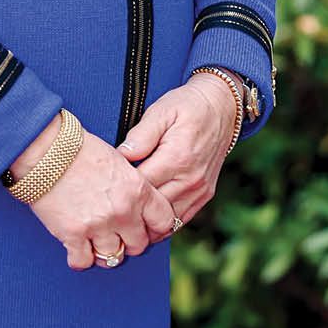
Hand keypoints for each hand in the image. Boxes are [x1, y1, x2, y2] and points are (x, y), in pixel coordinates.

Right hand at [12, 115, 179, 270]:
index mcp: (137, 189)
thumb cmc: (79, 149)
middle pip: (138, 245)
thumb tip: (138, 205)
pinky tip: (75, 247)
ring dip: (104, 252)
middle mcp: (122, 211)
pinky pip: (83, 261)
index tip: (144, 227)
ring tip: (94, 241)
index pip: (164, 221)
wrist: (46, 149)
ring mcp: (98, 225)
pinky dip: (79, 257)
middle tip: (116, 234)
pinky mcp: (73, 234)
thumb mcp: (117, 160)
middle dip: (128, 241)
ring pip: (113, 257)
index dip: (154, 227)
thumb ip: (132, 186)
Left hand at [115, 75, 239, 226]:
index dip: (120, 188)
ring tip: (124, 217)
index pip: (140, 186)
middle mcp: (190, 179)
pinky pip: (181, 219)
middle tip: (108, 205)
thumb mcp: (161, 111)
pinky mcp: (204, 195)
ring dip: (146, 221)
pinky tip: (146, 217)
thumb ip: (140, 135)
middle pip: (152, 208)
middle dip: (130, 209)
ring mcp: (199, 190)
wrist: (222, 107)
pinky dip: (163, 221)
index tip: (104, 185)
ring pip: (167, 220)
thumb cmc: (187, 106)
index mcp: (177, 158)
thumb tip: (121, 155)